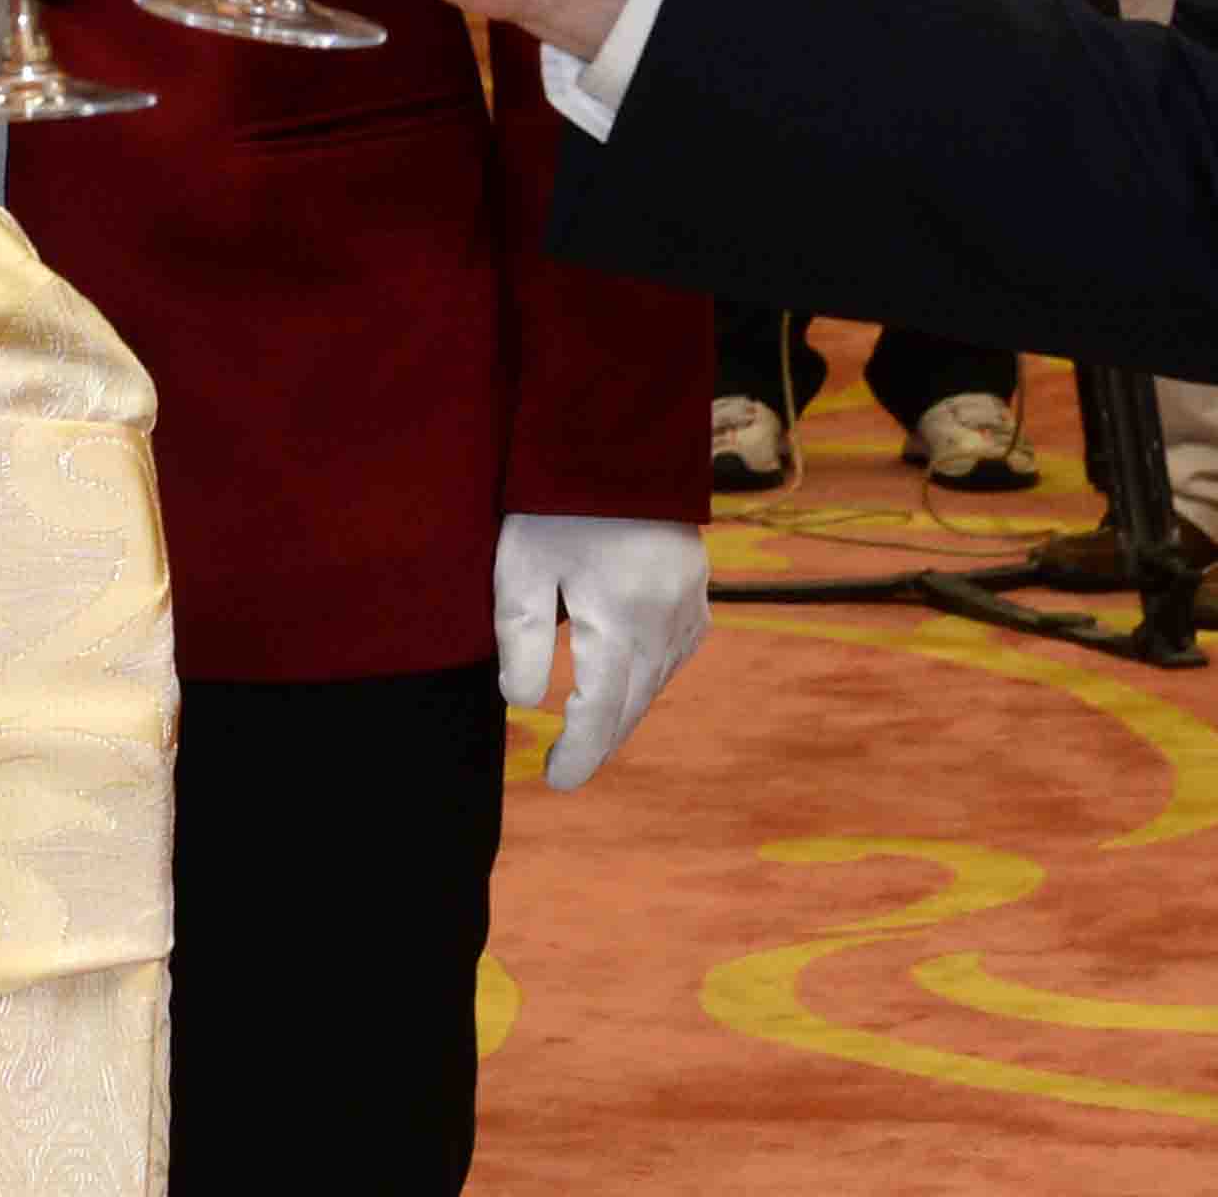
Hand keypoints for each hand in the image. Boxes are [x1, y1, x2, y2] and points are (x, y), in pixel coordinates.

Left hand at [495, 512, 706, 789]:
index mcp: (621, 621)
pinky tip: (629, 679)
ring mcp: (689, 603)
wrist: (619, 437)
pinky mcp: (697, 586)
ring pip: (658, 680)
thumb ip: (520, 638)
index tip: (555, 779)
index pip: (600, 712)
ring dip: (625, 710)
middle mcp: (665, 621)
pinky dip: (650, 676)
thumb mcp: (522, 565)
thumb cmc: (558, 499)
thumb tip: (523, 702)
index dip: (578, 753)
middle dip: (600, 741)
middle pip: (634, 704)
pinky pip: (677, 651)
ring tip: (590, 730)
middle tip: (566, 767)